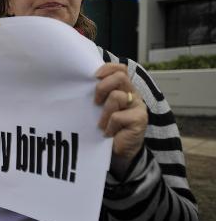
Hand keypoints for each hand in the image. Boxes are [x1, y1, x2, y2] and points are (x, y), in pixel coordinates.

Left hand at [95, 63, 147, 178]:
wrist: (118, 152)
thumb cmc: (106, 128)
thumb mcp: (99, 109)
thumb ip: (98, 95)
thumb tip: (80, 83)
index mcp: (123, 89)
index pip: (120, 69)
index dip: (107, 68)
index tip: (94, 77)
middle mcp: (132, 94)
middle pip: (120, 77)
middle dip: (102, 87)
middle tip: (95, 102)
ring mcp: (137, 106)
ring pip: (116, 96)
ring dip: (104, 112)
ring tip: (101, 125)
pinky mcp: (139, 119)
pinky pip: (118, 116)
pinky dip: (110, 126)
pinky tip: (109, 133)